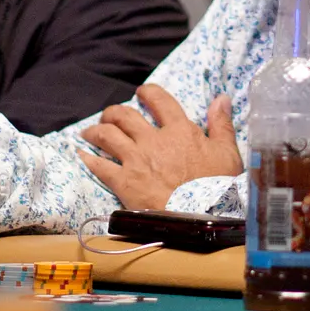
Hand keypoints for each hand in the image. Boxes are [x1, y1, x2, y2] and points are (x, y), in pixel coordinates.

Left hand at [80, 85, 241, 208]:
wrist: (201, 217)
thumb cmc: (217, 187)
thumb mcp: (227, 153)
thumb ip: (221, 124)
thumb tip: (222, 98)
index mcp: (179, 130)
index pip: (159, 100)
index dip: (148, 92)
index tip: (142, 92)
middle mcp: (153, 140)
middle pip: (124, 115)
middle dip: (114, 112)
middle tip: (111, 115)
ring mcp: (136, 160)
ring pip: (107, 135)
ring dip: (96, 130)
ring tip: (91, 131)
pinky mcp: (124, 182)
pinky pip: (99, 166)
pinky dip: (88, 158)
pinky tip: (82, 155)